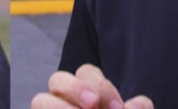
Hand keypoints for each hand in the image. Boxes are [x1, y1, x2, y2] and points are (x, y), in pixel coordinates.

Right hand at [31, 64, 153, 108]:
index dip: (101, 87)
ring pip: (39, 100)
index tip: (118, 108)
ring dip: (58, 107)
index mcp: (88, 93)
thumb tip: (138, 104)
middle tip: (94, 105)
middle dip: (75, 89)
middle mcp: (66, 101)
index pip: (86, 73)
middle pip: (57, 79)